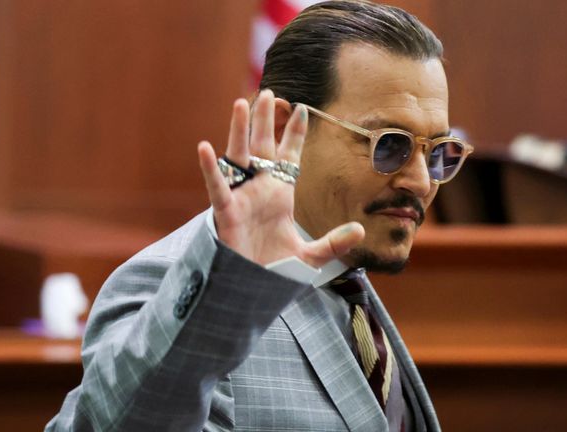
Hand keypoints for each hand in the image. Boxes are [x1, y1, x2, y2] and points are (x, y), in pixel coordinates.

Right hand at [197, 89, 364, 267]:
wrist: (253, 291)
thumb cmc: (275, 271)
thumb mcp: (311, 256)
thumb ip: (334, 241)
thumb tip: (360, 229)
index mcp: (280, 196)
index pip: (288, 157)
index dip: (293, 134)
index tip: (302, 109)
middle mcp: (260, 191)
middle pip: (262, 148)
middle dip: (264, 120)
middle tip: (268, 92)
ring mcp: (242, 199)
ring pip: (239, 158)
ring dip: (240, 131)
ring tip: (242, 103)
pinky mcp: (226, 213)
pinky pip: (217, 188)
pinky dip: (211, 169)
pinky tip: (206, 148)